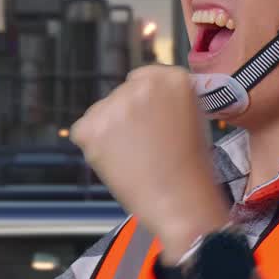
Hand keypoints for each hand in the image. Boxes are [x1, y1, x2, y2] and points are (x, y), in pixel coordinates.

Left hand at [71, 65, 228, 258]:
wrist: (178, 200)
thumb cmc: (191, 168)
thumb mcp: (193, 118)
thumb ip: (169, 100)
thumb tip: (147, 100)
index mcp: (172, 78)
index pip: (144, 78)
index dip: (146, 104)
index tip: (150, 121)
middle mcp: (141, 84)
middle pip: (121, 94)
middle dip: (127, 116)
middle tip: (143, 146)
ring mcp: (113, 104)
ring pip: (102, 113)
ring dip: (110, 131)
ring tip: (133, 158)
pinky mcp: (90, 127)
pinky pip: (84, 132)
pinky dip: (94, 147)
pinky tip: (118, 162)